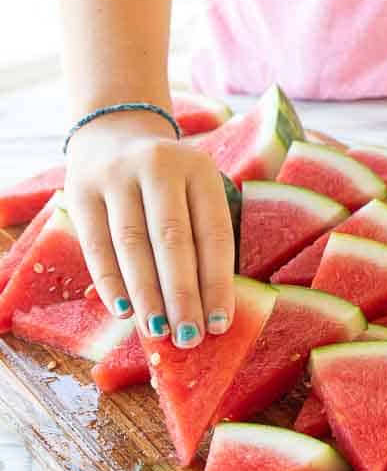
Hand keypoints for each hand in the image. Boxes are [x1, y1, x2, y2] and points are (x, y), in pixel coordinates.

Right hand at [65, 111, 234, 347]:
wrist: (114, 132)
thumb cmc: (168, 183)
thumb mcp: (194, 192)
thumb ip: (202, 239)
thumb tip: (208, 311)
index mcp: (198, 169)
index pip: (212, 232)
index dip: (217, 282)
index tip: (221, 324)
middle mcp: (158, 166)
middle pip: (172, 239)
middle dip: (182, 294)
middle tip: (189, 337)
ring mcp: (116, 176)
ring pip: (132, 244)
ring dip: (146, 294)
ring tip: (158, 331)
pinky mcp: (80, 191)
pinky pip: (95, 245)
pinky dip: (110, 282)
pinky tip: (124, 311)